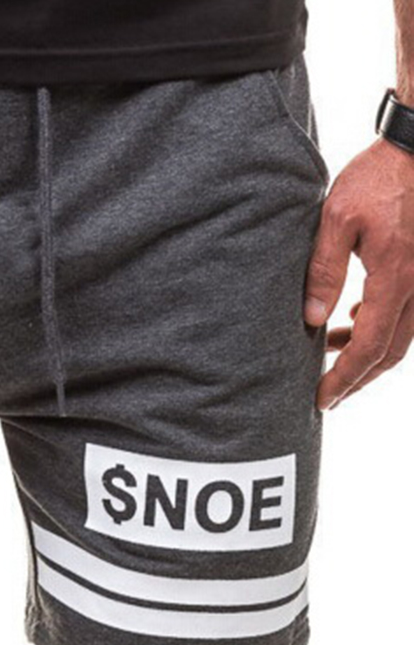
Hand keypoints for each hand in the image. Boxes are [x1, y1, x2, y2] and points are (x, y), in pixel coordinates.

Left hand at [304, 136, 413, 409]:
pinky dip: (381, 326)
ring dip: (367, 351)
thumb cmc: (379, 175)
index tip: (322, 399)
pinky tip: (352, 319)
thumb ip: (323, 270)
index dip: (345, 378)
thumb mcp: (337, 219)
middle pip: (391, 351)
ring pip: (403, 335)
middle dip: (357, 377)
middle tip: (326, 393)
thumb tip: (310, 319)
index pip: (370, 345)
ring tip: (328, 351)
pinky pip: (409, 312)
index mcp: (397, 277)